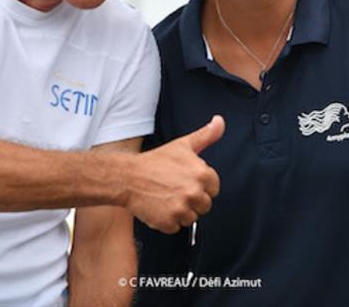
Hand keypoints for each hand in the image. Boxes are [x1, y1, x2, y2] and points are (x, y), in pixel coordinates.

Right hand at [125, 116, 223, 233]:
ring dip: (181, 211)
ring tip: (167, 197)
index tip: (187, 181)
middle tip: (176, 189)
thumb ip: (206, 135)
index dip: (201, 185)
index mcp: (201, 174)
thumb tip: (220, 122)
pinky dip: (169, 221)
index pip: (214, 189)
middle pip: (205, 205)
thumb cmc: (155, 161)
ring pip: (192, 218)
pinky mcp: (168, 222)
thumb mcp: (183, 145)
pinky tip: (160, 207)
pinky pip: (177, 227)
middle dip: (193, 200)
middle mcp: (194, 192)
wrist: (128, 177)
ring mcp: (181, 209)